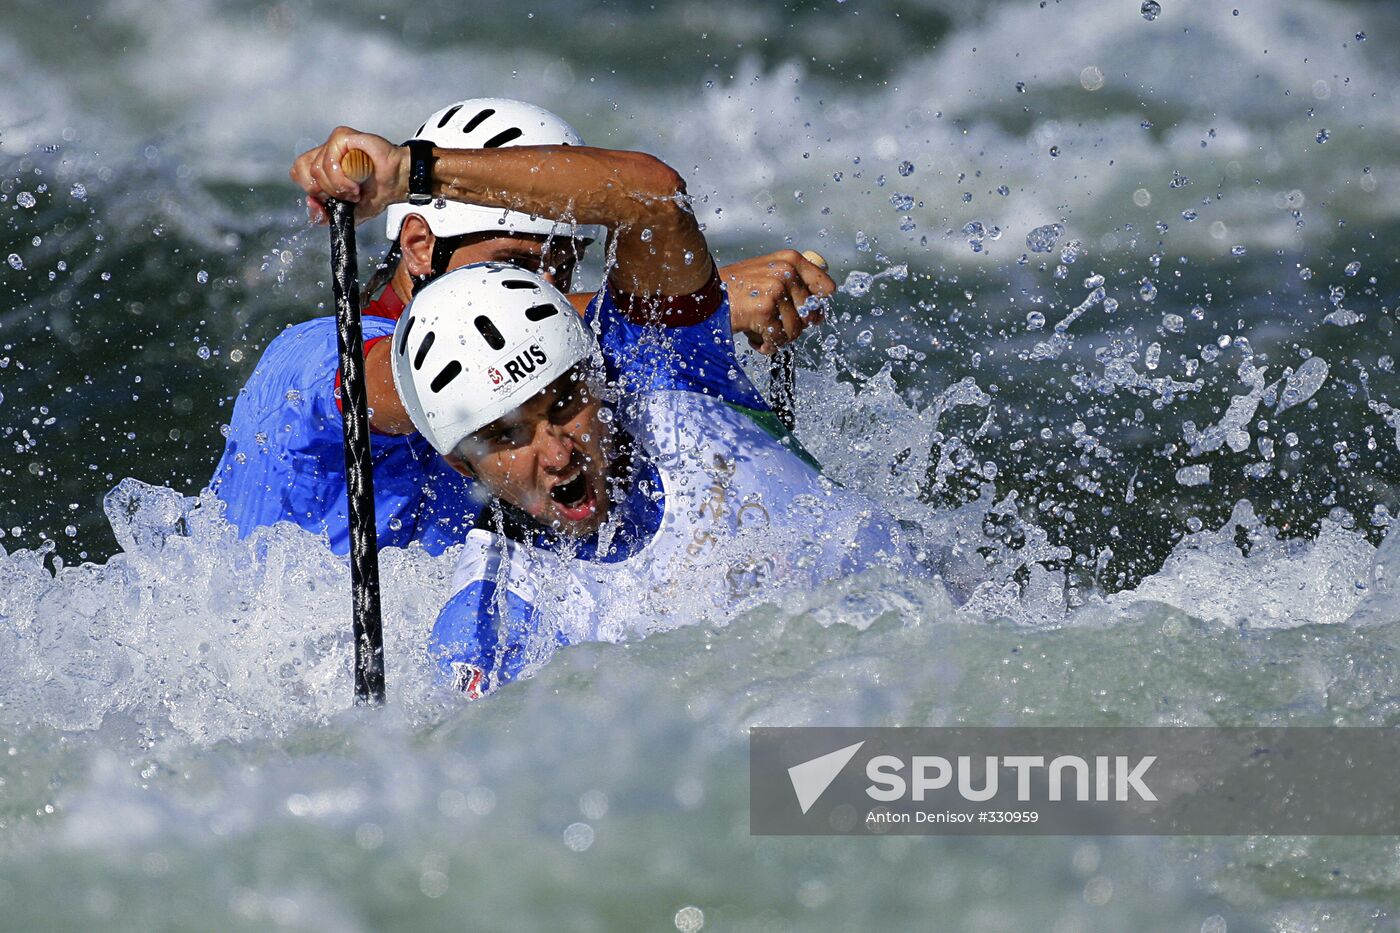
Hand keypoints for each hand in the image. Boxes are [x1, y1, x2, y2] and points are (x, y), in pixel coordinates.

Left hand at [289, 126, 407, 224]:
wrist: (398, 183)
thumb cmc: (377, 192)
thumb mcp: (346, 212)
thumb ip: (325, 214)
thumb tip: (312, 205)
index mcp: (324, 165)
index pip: (298, 172)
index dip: (311, 189)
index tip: (329, 199)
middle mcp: (327, 151)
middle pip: (302, 170)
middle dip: (324, 191)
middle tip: (344, 195)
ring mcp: (334, 143)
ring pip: (316, 169)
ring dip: (338, 187)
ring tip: (354, 189)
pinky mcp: (343, 137)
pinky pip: (329, 161)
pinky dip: (341, 179)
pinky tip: (356, 182)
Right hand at [719, 250, 834, 353]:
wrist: (703, 294)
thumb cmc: (735, 289)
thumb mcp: (767, 274)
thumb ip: (793, 285)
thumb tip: (819, 314)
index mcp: (791, 259)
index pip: (826, 288)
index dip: (816, 306)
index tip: (803, 313)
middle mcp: (786, 271)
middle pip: (811, 314)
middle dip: (792, 326)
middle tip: (772, 324)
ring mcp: (776, 290)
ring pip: (795, 330)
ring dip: (777, 338)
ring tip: (758, 329)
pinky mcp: (764, 310)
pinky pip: (779, 340)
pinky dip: (766, 345)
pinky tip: (753, 337)